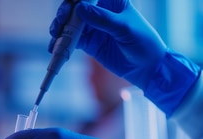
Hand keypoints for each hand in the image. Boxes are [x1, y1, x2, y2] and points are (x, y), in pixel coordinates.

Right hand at [49, 0, 199, 114]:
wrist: (147, 68)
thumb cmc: (143, 42)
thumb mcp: (125, 29)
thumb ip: (103, 19)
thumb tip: (80, 9)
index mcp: (112, 1)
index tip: (71, 4)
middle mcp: (100, 11)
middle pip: (76, 6)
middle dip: (65, 11)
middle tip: (61, 20)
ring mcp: (93, 27)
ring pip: (70, 23)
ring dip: (60, 27)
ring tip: (55, 34)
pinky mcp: (89, 43)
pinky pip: (71, 40)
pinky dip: (62, 44)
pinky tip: (55, 47)